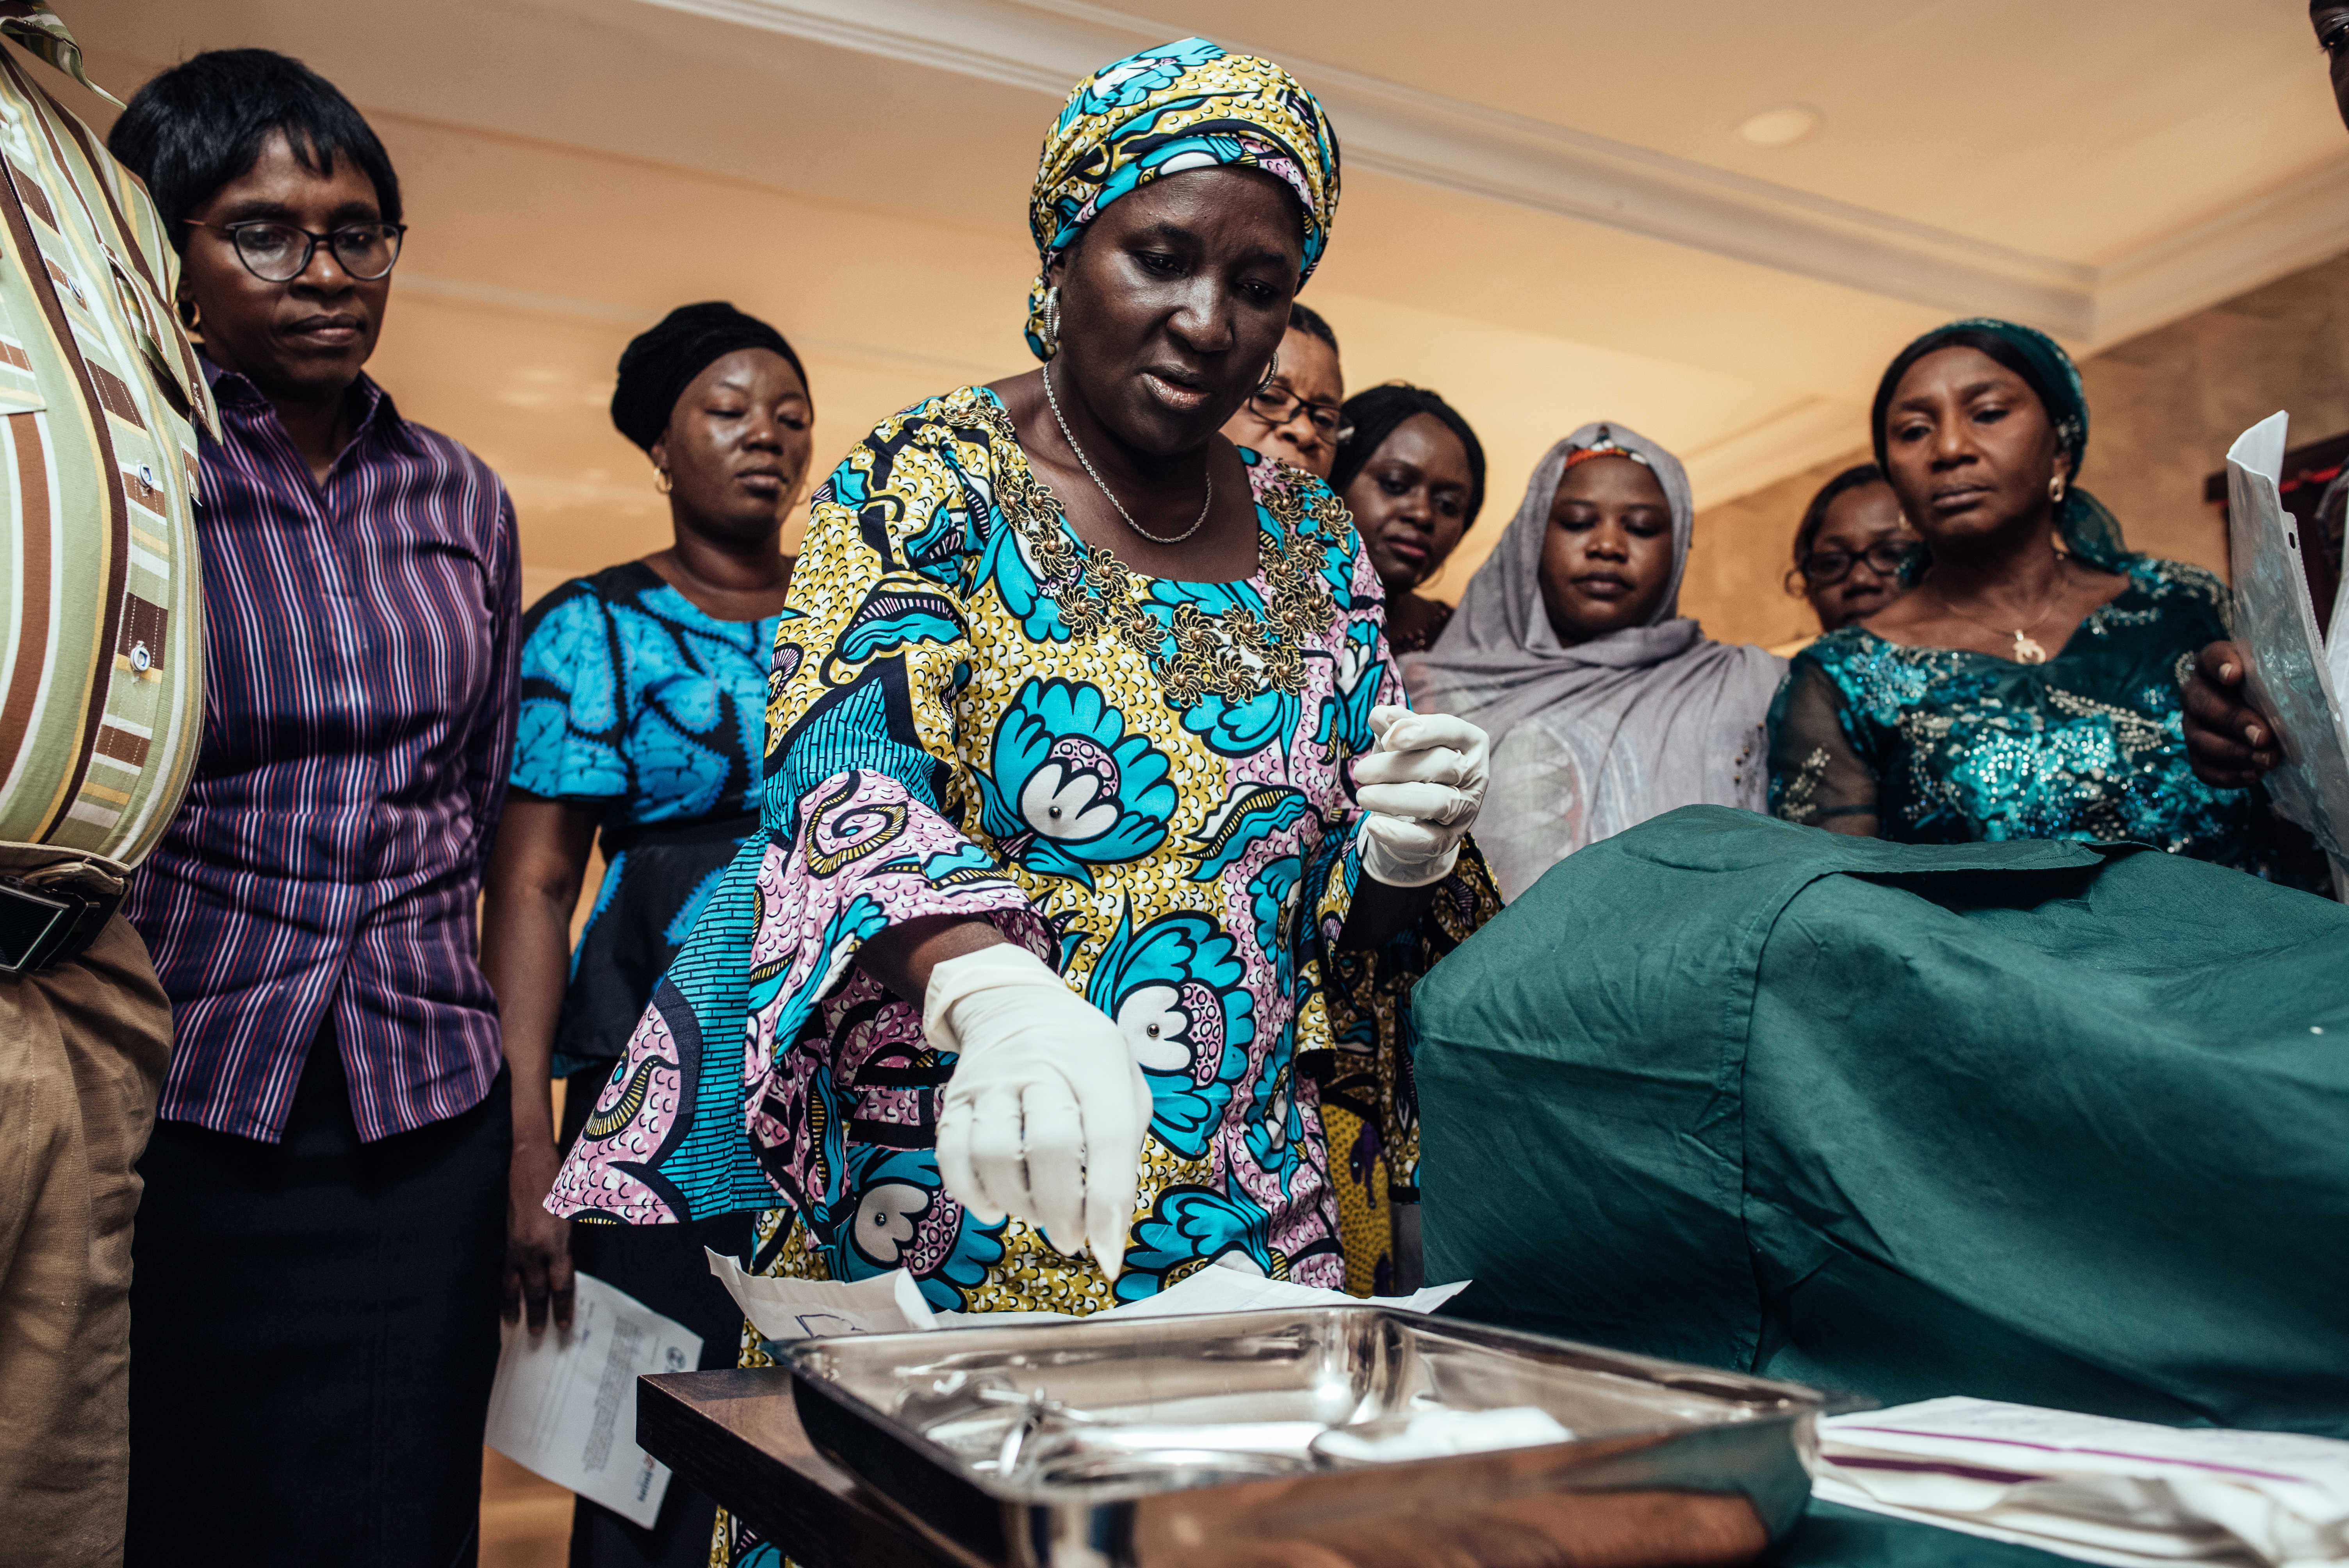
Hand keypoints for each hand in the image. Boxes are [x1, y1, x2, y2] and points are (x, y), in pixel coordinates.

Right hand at [502, 1137, 574, 1331]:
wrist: (529, 1159)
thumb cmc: (558, 1180)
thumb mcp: (573, 1212)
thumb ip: (568, 1242)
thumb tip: (564, 1267)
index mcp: (557, 1241)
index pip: (562, 1284)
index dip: (563, 1306)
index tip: (564, 1325)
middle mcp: (535, 1247)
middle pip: (537, 1290)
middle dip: (539, 1313)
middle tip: (539, 1333)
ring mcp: (515, 1244)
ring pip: (514, 1284)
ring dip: (515, 1306)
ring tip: (513, 1325)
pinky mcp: (502, 1237)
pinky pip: (501, 1269)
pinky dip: (501, 1286)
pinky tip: (499, 1298)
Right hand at [926, 944, 1149, 1281]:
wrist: (1015, 1005)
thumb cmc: (1082, 1059)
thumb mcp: (1123, 1083)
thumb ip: (1124, 1146)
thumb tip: (1109, 1226)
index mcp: (1095, 1062)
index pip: (1109, 1137)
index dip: (1109, 1204)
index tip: (1108, 1257)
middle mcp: (1040, 1067)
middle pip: (1049, 1147)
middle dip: (1062, 1210)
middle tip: (1071, 1240)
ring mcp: (991, 1082)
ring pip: (994, 1153)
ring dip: (1017, 1203)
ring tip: (1036, 1215)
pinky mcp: (955, 1100)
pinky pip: (951, 1153)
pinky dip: (971, 1193)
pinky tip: (994, 1208)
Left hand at [1354, 705, 1489, 886]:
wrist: (1412, 815)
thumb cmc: (1409, 767)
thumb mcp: (1401, 742)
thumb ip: (1393, 726)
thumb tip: (1379, 714)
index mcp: (1469, 742)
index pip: (1451, 730)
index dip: (1421, 731)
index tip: (1388, 738)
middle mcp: (1475, 776)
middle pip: (1443, 765)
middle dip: (1397, 767)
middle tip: (1361, 772)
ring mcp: (1466, 810)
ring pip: (1437, 802)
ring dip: (1395, 798)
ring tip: (1362, 795)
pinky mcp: (1448, 841)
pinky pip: (1427, 839)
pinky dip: (1399, 833)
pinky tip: (1374, 826)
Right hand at [2182, 640, 2281, 788]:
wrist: (2269, 717)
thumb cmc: (2275, 690)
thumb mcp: (2278, 676)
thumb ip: (2276, 678)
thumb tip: (2286, 698)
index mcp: (2215, 666)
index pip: (2211, 658)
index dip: (2220, 666)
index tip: (2235, 675)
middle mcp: (2196, 694)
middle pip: (2202, 704)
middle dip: (2233, 721)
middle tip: (2263, 736)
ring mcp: (2192, 726)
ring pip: (2200, 741)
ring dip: (2235, 753)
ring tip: (2268, 760)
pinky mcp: (2198, 755)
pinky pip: (2203, 769)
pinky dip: (2229, 775)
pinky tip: (2255, 774)